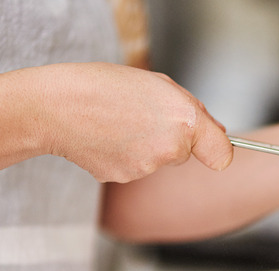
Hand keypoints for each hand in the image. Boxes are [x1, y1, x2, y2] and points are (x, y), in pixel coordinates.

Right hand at [35, 63, 232, 182]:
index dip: (216, 149)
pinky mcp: (123, 179)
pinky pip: (133, 168)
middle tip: (141, 114)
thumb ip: (192, 110)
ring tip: (118, 121)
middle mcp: (170, 149)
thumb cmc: (105, 86)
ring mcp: (146, 168)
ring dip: (145, 146)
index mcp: (185, 121)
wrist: (56, 107)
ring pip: (157, 161)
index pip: (222, 154)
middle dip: (170, 137)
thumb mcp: (159, 84)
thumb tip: (215, 133)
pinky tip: (107, 137)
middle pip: (183, 153)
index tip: (211, 148)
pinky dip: (124, 156)